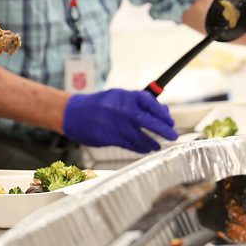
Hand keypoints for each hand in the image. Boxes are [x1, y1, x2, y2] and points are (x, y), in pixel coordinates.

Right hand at [63, 89, 177, 152]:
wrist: (72, 113)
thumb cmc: (98, 104)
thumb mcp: (118, 97)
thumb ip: (138, 104)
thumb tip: (161, 112)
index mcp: (124, 96)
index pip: (149, 102)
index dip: (162, 113)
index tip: (169, 121)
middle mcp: (120, 109)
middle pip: (147, 120)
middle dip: (162, 129)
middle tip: (173, 136)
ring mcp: (114, 124)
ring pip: (139, 136)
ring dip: (151, 142)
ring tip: (157, 146)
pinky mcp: (108, 137)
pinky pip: (128, 144)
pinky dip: (139, 147)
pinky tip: (144, 149)